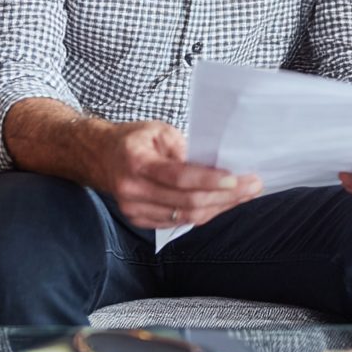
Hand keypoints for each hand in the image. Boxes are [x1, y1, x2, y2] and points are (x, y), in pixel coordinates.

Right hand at [97, 120, 262, 228]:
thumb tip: (215, 163)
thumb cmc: (132, 139)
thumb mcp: (158, 130)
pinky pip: (178, 221)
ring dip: (220, 207)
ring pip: (186, 216)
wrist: (98, 156)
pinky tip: (224, 203)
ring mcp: (135, 210)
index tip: (236, 178)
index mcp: (137, 163)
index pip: (179, 177)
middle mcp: (134, 191)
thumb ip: (184, 147)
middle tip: (253, 185)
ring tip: (246, 194)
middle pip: (187, 201)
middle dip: (225, 196)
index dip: (209, 180)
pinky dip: (204, 213)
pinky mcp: (140, 220)